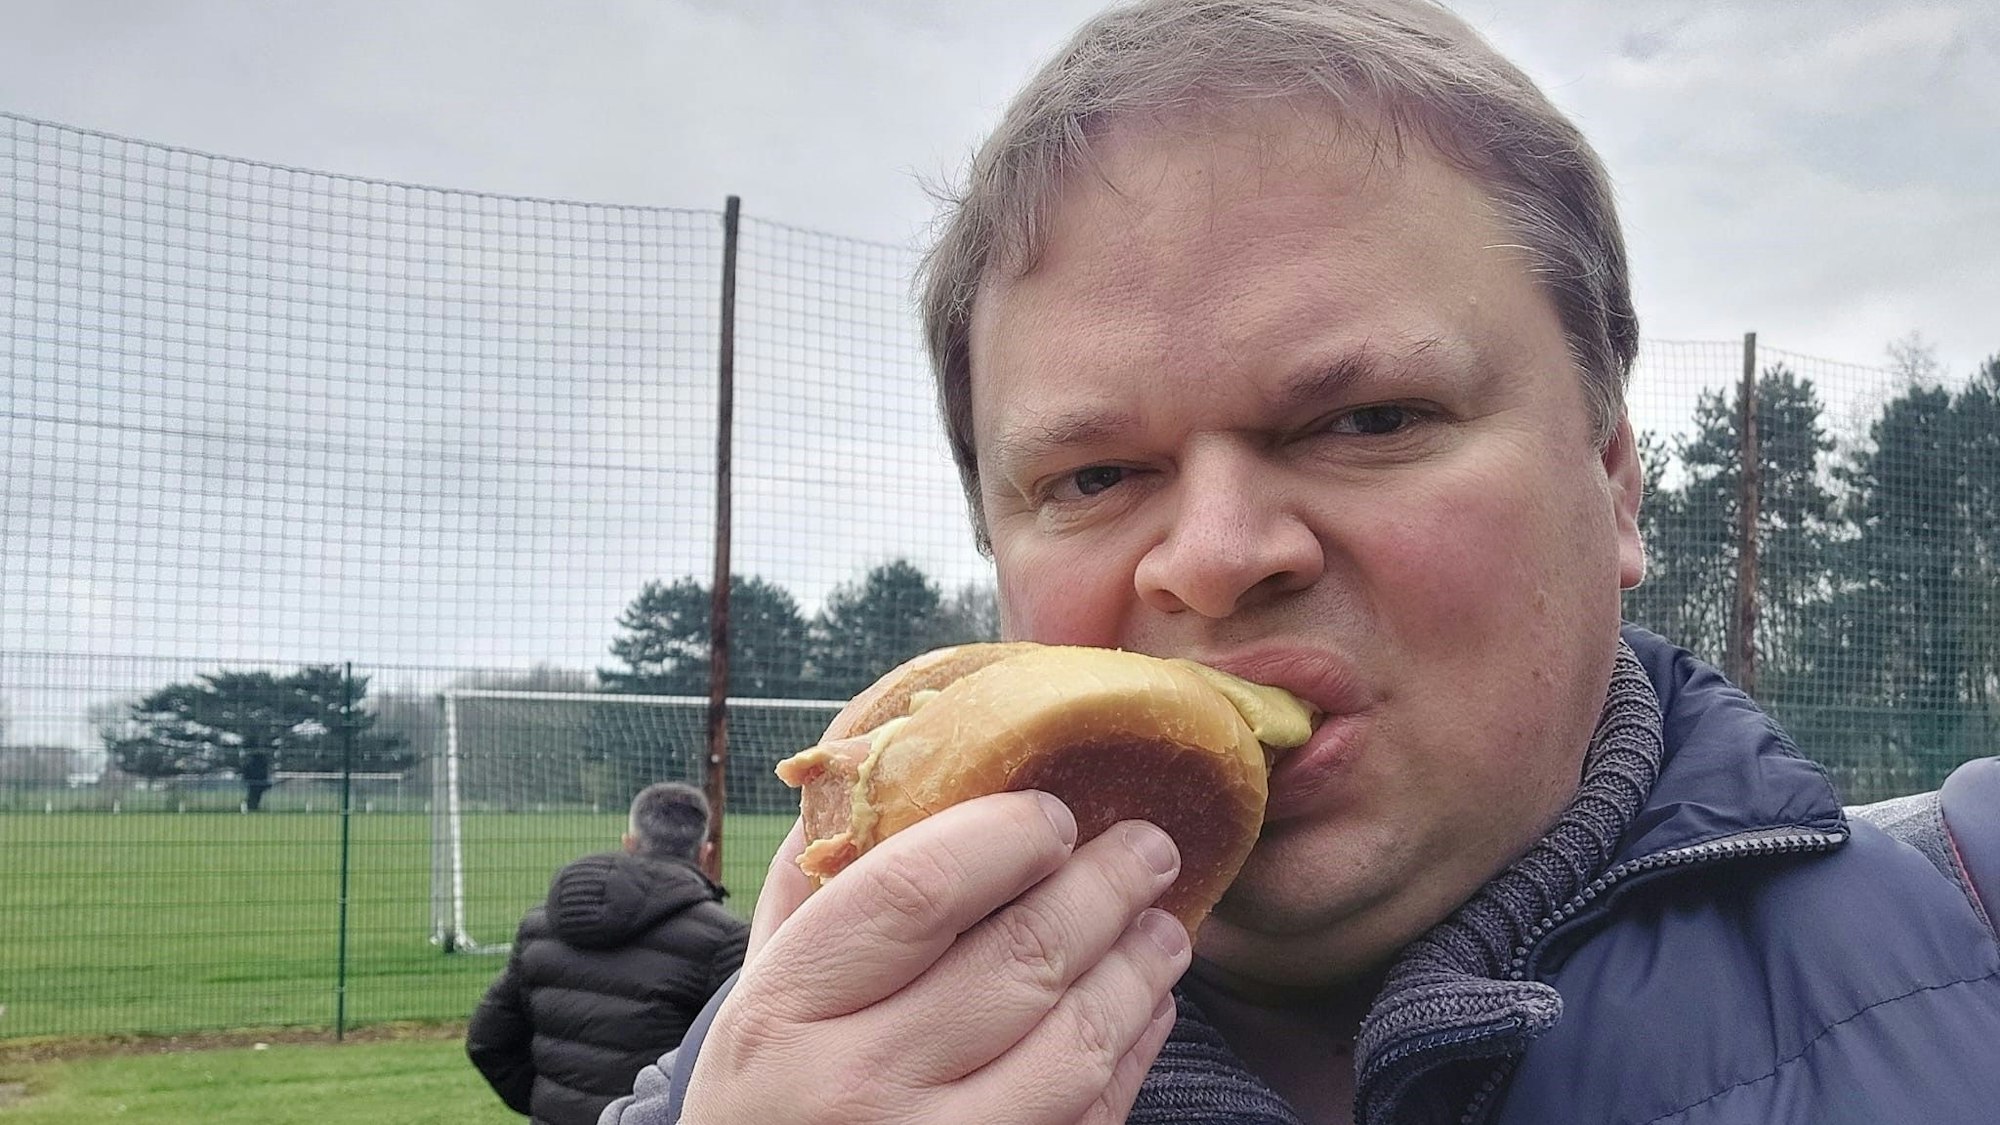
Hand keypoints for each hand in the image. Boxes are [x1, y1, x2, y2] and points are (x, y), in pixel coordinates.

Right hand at [683, 792, 1188, 1124]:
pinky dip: (1134, 1053)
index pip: (920, 888)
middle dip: (1107, 886)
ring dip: (1139, 970)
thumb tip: (887, 760)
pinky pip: (1092, 1117)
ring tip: (1164, 928)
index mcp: (787, 1007)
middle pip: (1021, 958)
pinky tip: (1144, 1009)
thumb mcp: (760, 991)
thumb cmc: (766, 1097)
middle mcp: (858, 1084)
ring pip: (1077, 1043)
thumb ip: (816, 888)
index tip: (1051, 813)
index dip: (1007, 835)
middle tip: (1149, 846)